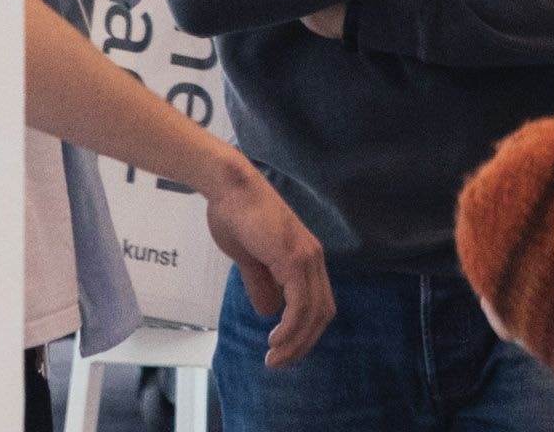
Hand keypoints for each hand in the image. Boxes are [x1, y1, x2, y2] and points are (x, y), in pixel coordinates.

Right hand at [202, 152, 334, 367]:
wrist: (231, 190)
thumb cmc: (238, 218)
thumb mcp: (250, 260)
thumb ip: (262, 283)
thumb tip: (269, 311)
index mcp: (306, 260)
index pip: (317, 305)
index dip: (304, 332)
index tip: (282, 350)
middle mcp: (314, 259)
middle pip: (322, 313)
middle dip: (302, 343)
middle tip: (279, 363)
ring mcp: (307, 257)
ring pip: (313, 311)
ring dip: (296, 340)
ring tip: (275, 357)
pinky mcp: (294, 256)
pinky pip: (301, 300)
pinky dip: (292, 325)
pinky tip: (276, 337)